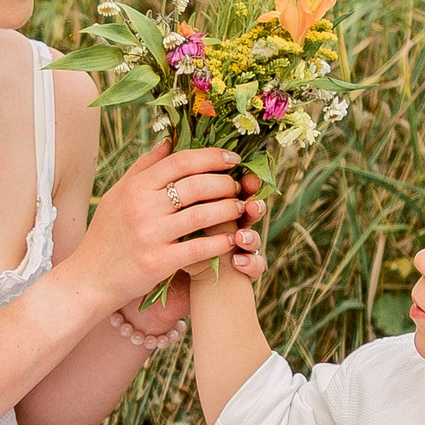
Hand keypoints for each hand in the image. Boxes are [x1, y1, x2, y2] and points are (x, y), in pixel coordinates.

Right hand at [68, 141, 256, 314]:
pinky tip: (231, 239)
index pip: (180, 162)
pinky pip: (199, 248)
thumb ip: (144, 167)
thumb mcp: (118, 195)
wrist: (89, 279)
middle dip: (226, 183)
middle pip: (196, 186)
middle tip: (239, 186)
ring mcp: (150, 235)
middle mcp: (142, 208)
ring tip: (241, 208)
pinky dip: (219, 243)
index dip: (211, 157)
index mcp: (134, 187)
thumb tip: (169, 140)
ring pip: (202, 215)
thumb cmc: (106, 235)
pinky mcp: (158, 263)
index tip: (233, 159)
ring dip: (229, 210)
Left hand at [174, 173, 267, 293]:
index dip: (243, 182)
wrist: (172, 281)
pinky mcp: (240, 272)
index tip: (241, 173)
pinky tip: (239, 262)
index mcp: (221, 206)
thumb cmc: (170, 237)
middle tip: (251, 206)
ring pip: (256, 239)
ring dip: (251, 237)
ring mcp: (239, 249)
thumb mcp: (170, 210)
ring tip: (242, 238)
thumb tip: (168, 143)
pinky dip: (250, 264)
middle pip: (253, 211)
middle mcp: (235, 226)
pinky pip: (254, 266)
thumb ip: (176, 181)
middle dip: (254, 208)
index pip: (239, 189)